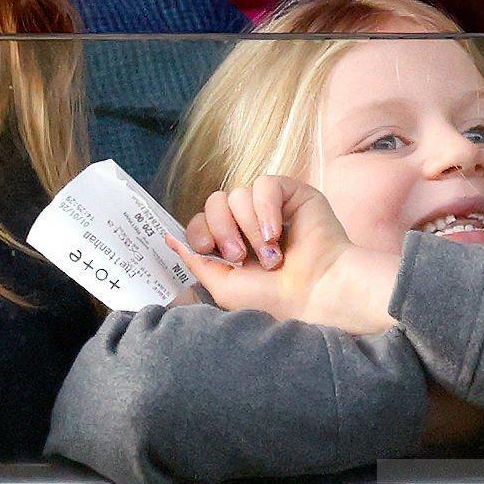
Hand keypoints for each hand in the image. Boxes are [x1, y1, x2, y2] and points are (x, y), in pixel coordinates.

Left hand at [170, 176, 398, 334]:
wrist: (316, 293)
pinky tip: (276, 234)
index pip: (203, 219)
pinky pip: (265, 184)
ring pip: (238, 194)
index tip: (208, 249)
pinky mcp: (294, 195)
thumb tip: (167, 237)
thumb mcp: (223, 286)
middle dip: (221, 228)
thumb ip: (195, 260)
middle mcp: (252, 224)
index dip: (200, 229)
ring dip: (249, 228)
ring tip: (270, 255)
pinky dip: (266, 209)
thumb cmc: (274, 299)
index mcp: (236, 244)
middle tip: (239, 256)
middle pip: (215, 201)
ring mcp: (274, 208)